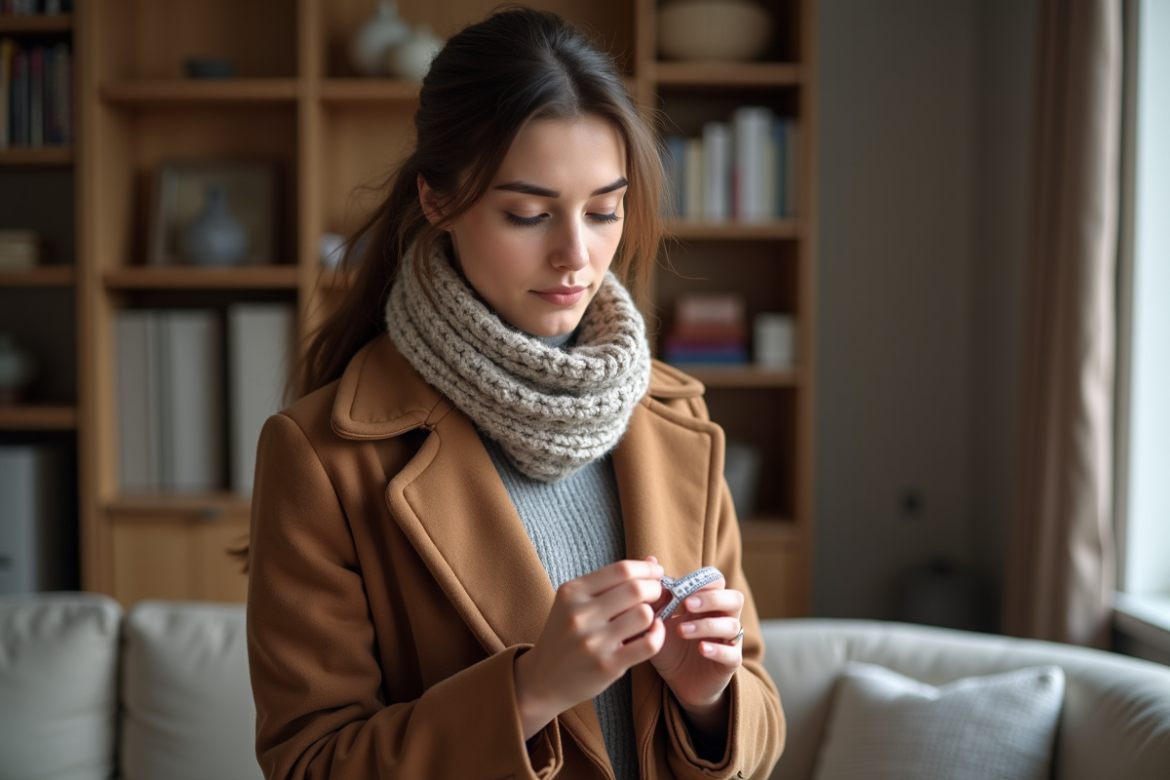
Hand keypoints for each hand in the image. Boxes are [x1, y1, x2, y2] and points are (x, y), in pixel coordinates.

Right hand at [513, 559, 664, 739]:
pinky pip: (648, 643)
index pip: (621, 569)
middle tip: (656, 594)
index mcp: (572, 592)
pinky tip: (653, 632)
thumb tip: (653, 562)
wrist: (543, 679)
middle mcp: (580, 614)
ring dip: (654, 613)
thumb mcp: (574, 602)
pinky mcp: (607, 666)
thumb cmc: (564, 636)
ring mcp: (593, 642)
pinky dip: (658, 635)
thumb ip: (611, 582)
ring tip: (648, 617)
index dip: (646, 568)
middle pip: (636, 589)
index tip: (656, 572)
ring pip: (644, 615)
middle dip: (655, 588)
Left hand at [649, 560, 743, 718]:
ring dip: (707, 625)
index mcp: (708, 605)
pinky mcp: (730, 663)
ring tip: (682, 631)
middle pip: (734, 598)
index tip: (678, 588)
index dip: (703, 582)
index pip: (717, 582)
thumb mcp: (658, 621)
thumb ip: (655, 595)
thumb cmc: (670, 647)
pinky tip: (700, 649)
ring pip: (732, 625)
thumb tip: (651, 560)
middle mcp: (723, 618)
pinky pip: (732, 653)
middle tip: (687, 604)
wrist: (678, 683)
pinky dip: (716, 649)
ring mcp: (729, 641)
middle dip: (712, 598)